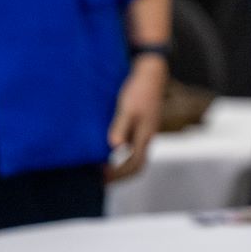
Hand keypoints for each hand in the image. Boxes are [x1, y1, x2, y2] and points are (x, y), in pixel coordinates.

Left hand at [104, 55, 166, 182]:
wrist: (151, 72)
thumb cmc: (139, 89)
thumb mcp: (127, 108)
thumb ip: (120, 127)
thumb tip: (115, 147)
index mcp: (145, 136)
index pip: (134, 165)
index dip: (118, 175)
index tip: (101, 178)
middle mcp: (147, 137)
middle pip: (136, 165)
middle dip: (119, 175)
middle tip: (99, 179)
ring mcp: (145, 131)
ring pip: (135, 156)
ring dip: (120, 165)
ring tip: (100, 167)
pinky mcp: (141, 124)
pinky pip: (132, 146)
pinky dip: (121, 153)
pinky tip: (107, 148)